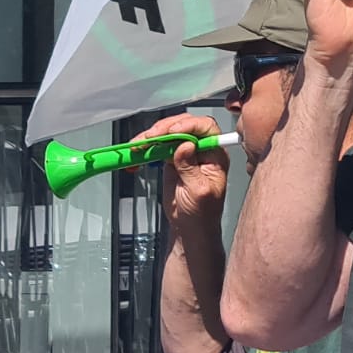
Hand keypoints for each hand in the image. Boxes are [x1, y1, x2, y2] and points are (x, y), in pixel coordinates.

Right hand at [137, 114, 228, 236]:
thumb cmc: (202, 213)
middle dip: (165, 128)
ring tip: (138, 146)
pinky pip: (158, 146)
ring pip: (168, 133)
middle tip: (150, 137)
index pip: (206, 128)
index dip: (189, 125)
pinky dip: (145, 148)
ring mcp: (185, 152)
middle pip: (184, 125)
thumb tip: (185, 145)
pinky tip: (137, 153)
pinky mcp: (171, 158)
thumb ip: (191, 168)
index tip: (173, 131)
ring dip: (151, 137)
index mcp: (215, 154)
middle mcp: (202, 149)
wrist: (189, 227)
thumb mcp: (199, 192)